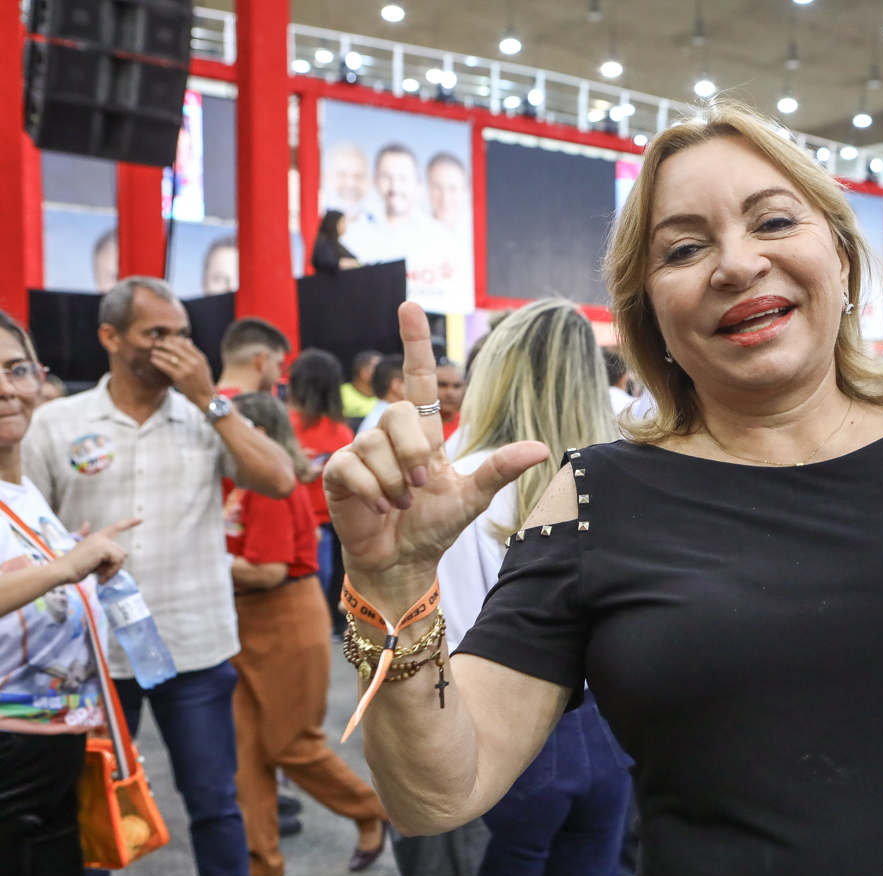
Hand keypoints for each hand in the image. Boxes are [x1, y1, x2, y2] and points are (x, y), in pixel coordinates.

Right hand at [57, 518, 138, 584]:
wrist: (62, 571)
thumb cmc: (73, 567)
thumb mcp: (88, 557)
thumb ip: (95, 549)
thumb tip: (86, 523)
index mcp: (96, 538)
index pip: (115, 528)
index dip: (128, 523)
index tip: (140, 519)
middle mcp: (99, 537)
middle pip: (121, 552)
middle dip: (114, 566)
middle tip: (100, 574)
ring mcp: (102, 542)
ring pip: (121, 558)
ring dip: (112, 570)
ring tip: (99, 575)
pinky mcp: (103, 549)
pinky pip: (117, 562)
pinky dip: (111, 572)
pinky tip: (101, 578)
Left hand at [150, 337, 215, 410]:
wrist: (206, 397)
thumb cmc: (202, 381)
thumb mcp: (202, 366)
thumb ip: (194, 354)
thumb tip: (187, 341)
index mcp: (200, 358)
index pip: (185, 344)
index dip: (174, 340)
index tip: (166, 339)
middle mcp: (194, 362)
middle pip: (176, 348)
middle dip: (164, 344)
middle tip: (157, 343)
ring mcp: (187, 369)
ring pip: (169, 357)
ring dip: (159, 353)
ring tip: (153, 352)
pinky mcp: (179, 377)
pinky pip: (166, 366)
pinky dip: (158, 362)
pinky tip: (153, 360)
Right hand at [322, 303, 548, 617]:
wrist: (403, 562)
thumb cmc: (436, 526)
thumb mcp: (473, 497)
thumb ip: (501, 469)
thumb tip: (542, 447)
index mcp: (421, 433)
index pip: (418, 378)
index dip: (414, 342)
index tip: (410, 305)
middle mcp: (389, 436)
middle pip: (397, 414)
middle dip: (413, 453)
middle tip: (422, 485)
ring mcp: (361, 452)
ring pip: (374, 445)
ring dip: (395, 482)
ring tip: (401, 503)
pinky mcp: (339, 474)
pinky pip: (352, 468)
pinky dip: (372, 493)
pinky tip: (379, 509)